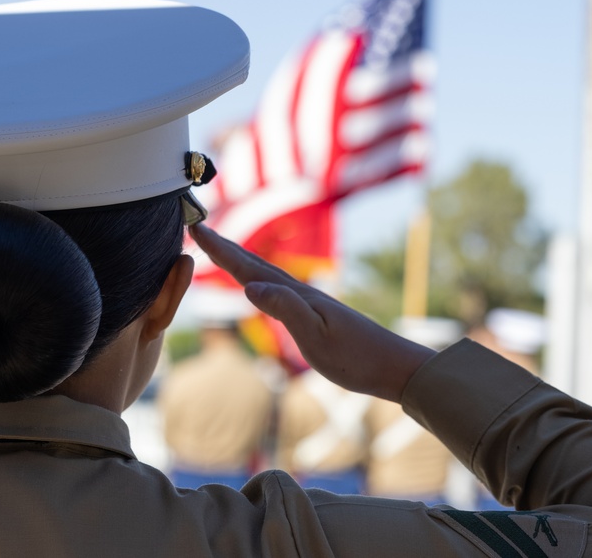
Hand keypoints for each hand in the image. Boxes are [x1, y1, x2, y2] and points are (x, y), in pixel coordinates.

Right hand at [189, 224, 434, 402]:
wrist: (394, 366)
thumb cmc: (356, 357)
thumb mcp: (316, 336)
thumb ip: (284, 308)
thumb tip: (248, 286)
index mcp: (294, 295)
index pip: (247, 268)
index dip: (220, 249)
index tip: (196, 226)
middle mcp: (299, 292)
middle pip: (254, 264)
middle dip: (225, 247)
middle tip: (199, 227)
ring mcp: (308, 303)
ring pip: (266, 274)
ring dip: (241, 261)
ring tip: (223, 251)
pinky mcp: (316, 315)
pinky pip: (277, 289)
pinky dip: (260, 280)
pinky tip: (262, 286)